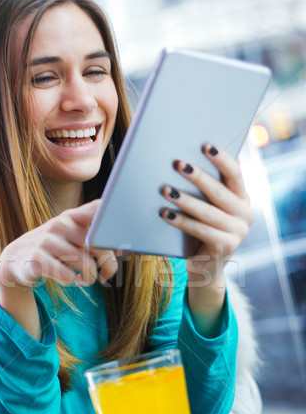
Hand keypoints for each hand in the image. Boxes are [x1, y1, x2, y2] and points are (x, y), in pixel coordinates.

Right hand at [0, 199, 117, 288]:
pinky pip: (68, 276)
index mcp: (71, 217)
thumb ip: (96, 240)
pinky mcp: (38, 259)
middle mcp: (60, 225)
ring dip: (90, 278)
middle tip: (105, 276)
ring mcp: (48, 241)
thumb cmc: (52, 251)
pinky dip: (72, 282)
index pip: (96, 208)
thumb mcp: (71, 240)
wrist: (15, 261)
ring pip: (86, 264)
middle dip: (108, 265)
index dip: (113, 215)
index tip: (123, 231)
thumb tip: (126, 248)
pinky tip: (69, 280)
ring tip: (85, 280)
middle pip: (99, 245)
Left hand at [159, 144, 253, 336]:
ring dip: (185, 199)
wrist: (204, 267)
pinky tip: (166, 213)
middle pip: (219, 192)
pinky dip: (181, 221)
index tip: (205, 146)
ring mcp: (238, 233)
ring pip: (208, 212)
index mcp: (243, 199)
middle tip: (177, 164)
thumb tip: (200, 153)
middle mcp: (246, 215)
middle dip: (197, 176)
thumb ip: (210, 185)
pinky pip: (200, 230)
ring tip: (165, 190)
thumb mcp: (208, 206)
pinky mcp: (225, 248)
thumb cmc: (201, 230)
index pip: (235, 174)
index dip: (222, 159)